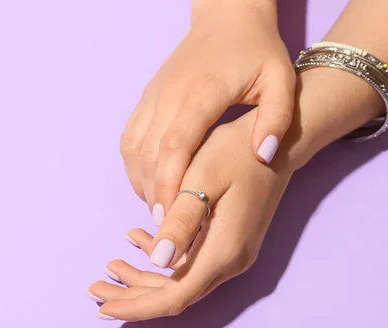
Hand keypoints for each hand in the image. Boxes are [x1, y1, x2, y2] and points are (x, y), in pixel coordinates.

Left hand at [91, 110, 294, 320]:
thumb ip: (181, 223)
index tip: (102, 309)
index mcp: (221, 252)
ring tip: (110, 267)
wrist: (276, 141)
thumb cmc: (236, 154)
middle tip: (95, 290)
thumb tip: (158, 260)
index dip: (137, 306)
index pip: (173, 296)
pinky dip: (161, 257)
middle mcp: (229, 261)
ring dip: (143, 277)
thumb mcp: (202, 180)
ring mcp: (231, 254)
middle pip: (175, 294)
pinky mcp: (228, 242)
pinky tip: (136, 238)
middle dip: (132, 296)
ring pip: (180, 280)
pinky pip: (189, 262)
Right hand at [120, 0, 294, 223]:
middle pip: (149, 153)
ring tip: (158, 209)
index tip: (172, 216)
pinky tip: (149, 183)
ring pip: (133, 148)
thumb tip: (261, 157)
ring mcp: (153, 96)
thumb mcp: (280, 80)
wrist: (226, 18)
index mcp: (200, 93)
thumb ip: (275, 118)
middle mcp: (168, 95)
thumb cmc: (256, 50)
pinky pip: (130, 138)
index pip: (175, 145)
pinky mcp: (146, 99)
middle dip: (154, 193)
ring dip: (141, 182)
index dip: (170, 184)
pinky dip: (135, 166)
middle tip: (165, 225)